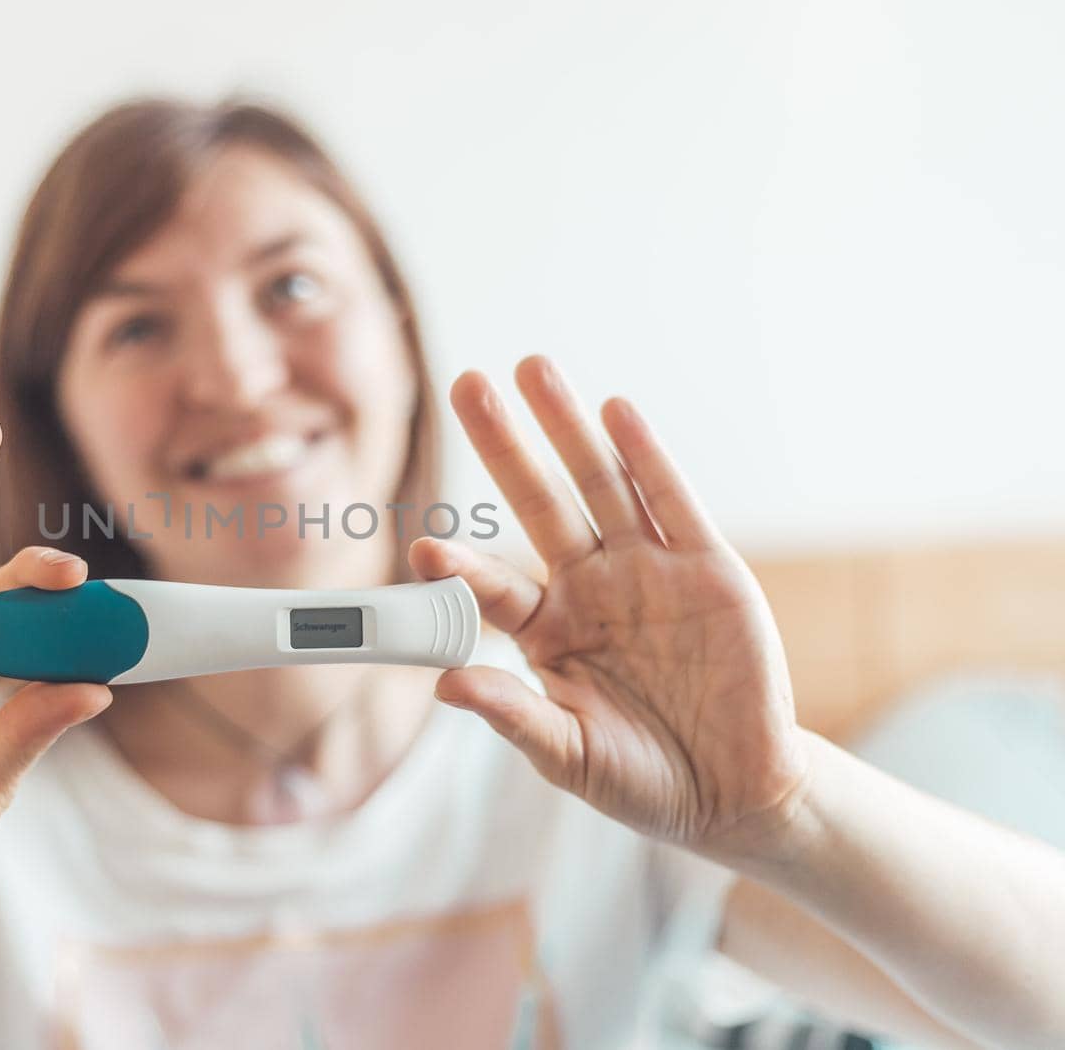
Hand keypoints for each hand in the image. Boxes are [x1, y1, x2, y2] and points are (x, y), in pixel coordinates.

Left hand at [410, 356, 809, 853]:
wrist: (737, 791)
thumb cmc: (643, 778)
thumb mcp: (573, 758)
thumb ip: (516, 717)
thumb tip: (445, 686)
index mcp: (547, 632)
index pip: (494, 588)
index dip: (462, 566)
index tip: (424, 544)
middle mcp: (589, 587)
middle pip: (538, 503)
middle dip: (504, 444)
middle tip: (466, 384)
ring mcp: (647, 571)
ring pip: (600, 485)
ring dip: (568, 427)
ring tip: (534, 368)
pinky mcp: (706, 569)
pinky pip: (671, 503)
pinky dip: (647, 457)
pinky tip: (616, 412)